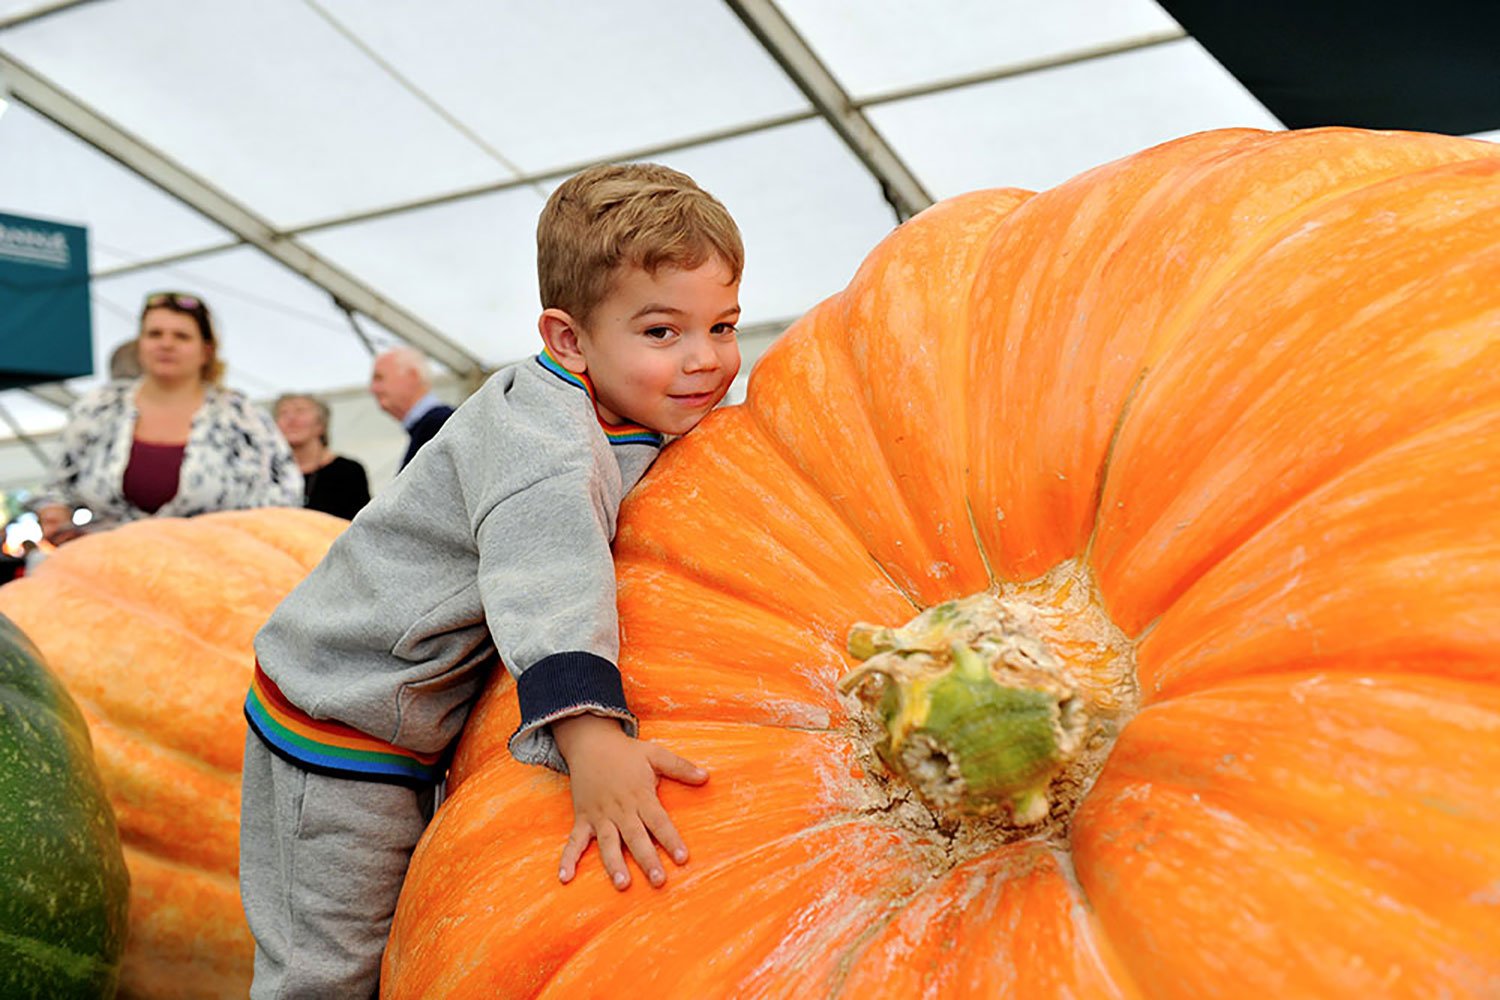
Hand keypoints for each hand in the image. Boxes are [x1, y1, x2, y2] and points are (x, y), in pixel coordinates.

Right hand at [551, 713, 707, 890]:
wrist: (590, 743)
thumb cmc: (626, 752)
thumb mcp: (655, 754)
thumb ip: (680, 767)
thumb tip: (707, 777)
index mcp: (640, 796)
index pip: (659, 821)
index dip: (671, 839)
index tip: (683, 858)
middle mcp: (620, 809)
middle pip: (635, 837)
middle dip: (647, 860)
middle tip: (658, 881)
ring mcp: (600, 815)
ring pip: (608, 843)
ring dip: (614, 864)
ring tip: (622, 883)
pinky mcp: (583, 818)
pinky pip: (574, 841)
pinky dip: (568, 858)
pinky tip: (565, 878)